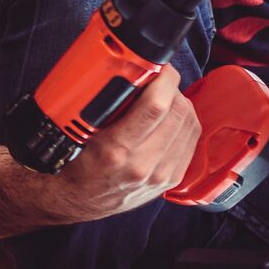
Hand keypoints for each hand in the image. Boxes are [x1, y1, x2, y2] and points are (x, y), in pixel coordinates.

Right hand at [58, 65, 200, 220]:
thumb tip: (134, 75)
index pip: (156, 105)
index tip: (159, 68)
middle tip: (160, 80)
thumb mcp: (82, 131)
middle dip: (172, 88)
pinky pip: (191, 141)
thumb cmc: (77, 164)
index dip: (164, 79)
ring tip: (164, 98)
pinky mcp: (171, 179)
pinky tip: (172, 118)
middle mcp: (142, 164)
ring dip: (181, 104)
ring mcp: (160, 174)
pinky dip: (185, 122)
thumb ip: (108, 104)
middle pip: (178, 112)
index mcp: (116, 149)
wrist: (79, 200)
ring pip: (190, 124)